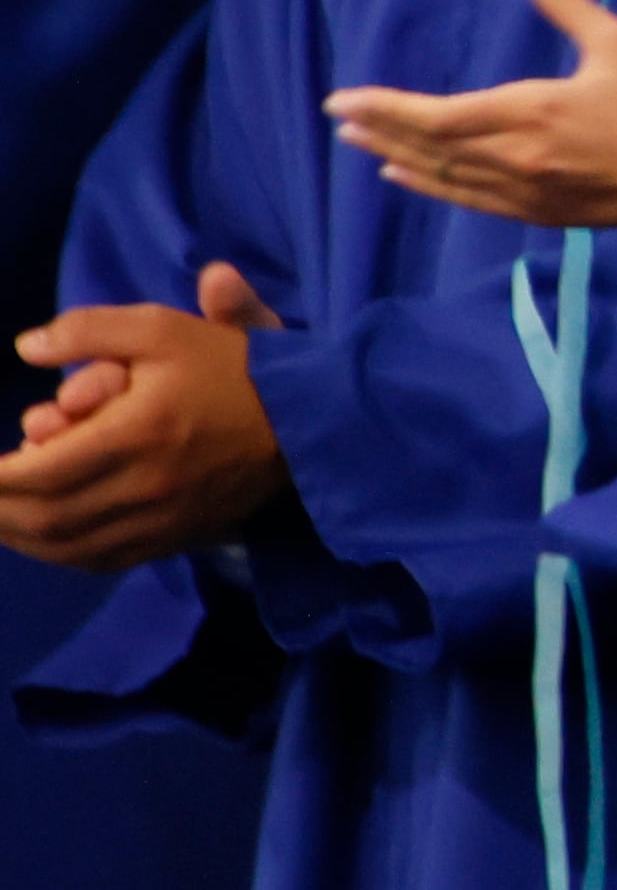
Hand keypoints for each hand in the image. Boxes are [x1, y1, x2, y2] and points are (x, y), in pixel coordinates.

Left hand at [0, 263, 285, 568]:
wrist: (313, 420)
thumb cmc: (234, 368)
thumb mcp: (164, 328)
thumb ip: (89, 329)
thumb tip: (26, 347)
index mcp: (136, 435)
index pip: (37, 473)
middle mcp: (143, 489)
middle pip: (43, 518)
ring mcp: (160, 521)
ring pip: (66, 547)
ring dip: (21, 535)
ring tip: (2, 515)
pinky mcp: (176, 538)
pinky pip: (101, 560)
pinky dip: (60, 553)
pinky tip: (45, 537)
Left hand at [325, 0, 616, 226]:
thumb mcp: (614, 43)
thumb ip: (565, 3)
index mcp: (529, 112)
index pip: (436, 115)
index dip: (386, 107)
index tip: (345, 98)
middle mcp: (514, 157)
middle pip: (429, 145)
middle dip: (380, 128)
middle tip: (339, 115)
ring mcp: (520, 189)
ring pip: (441, 174)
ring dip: (395, 155)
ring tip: (358, 142)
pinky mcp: (532, 211)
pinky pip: (465, 199)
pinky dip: (427, 185)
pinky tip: (403, 174)